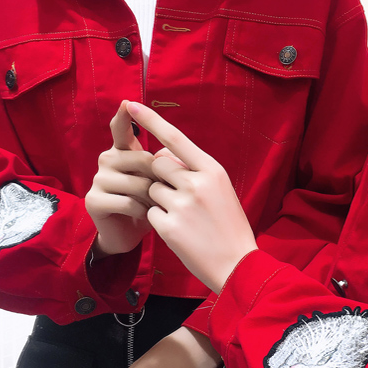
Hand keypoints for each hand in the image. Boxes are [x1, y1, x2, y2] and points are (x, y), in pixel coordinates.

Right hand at [85, 101, 155, 257]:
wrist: (130, 235)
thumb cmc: (149, 203)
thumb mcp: (158, 180)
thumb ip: (164, 162)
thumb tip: (172, 150)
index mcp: (123, 151)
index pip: (121, 128)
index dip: (124, 116)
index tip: (128, 102)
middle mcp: (107, 160)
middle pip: (143, 159)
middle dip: (161, 179)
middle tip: (163, 194)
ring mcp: (98, 179)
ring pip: (138, 183)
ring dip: (153, 198)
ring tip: (154, 206)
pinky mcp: (94, 200)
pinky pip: (129, 202)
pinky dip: (143, 212)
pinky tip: (144, 216)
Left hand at [126, 101, 257, 292]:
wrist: (237, 263)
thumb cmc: (228, 224)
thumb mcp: (220, 190)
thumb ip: (193, 170)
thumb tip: (161, 154)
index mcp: (212, 170)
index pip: (175, 138)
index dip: (150, 120)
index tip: (129, 104)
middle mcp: (196, 183)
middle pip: (157, 163)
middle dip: (159, 176)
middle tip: (178, 195)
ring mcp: (181, 205)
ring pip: (150, 189)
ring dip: (159, 200)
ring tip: (183, 217)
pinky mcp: (168, 226)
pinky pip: (149, 213)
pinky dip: (159, 221)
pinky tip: (179, 232)